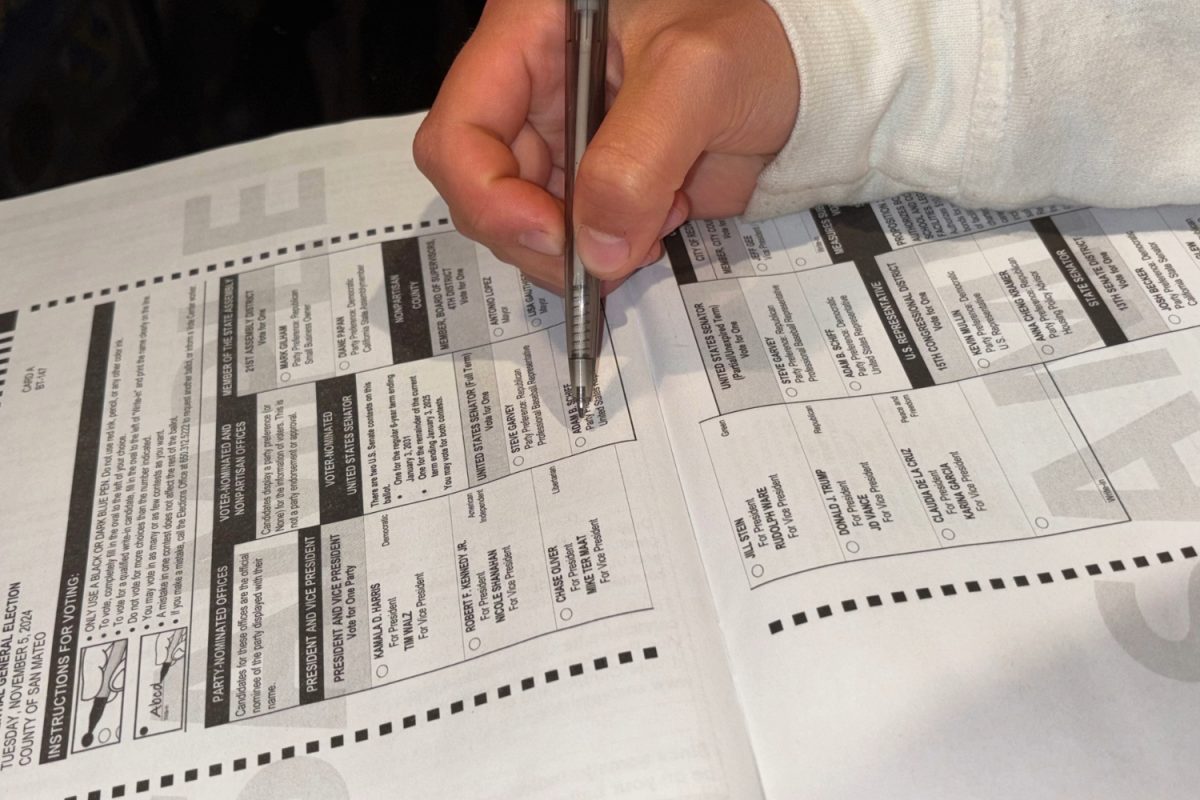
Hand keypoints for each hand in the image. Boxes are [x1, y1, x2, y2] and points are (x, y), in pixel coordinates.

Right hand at [413, 0, 798, 290]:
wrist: (810, 78)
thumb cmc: (759, 37)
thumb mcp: (693, 76)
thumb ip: (637, 159)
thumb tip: (595, 250)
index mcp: (530, 37)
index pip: (458, 131)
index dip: (488, 196)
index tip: (550, 235)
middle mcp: (535, 93)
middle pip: (482, 191)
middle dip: (538, 237)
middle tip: (602, 256)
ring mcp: (566, 143)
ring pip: (526, 226)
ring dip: (577, 252)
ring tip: (646, 230)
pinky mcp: (600, 184)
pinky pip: (576, 239)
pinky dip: (607, 255)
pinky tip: (654, 228)